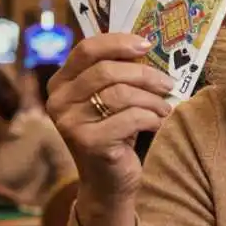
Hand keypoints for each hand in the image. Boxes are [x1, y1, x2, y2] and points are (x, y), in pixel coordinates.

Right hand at [46, 34, 172, 207]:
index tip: (147, 44)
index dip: (119, 42)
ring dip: (152, 99)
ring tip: (165, 107)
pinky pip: (130, 118)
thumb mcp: (111, 99)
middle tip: (167, 82)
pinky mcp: (89, 142)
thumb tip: (147, 43)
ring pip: (121, 94)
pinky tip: (156, 124)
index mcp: (61, 83)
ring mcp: (70, 123)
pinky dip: (151, 118)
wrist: (108, 182)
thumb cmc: (115, 133)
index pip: (87, 49)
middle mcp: (59, 101)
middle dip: (144, 74)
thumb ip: (119, 73)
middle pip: (107, 71)